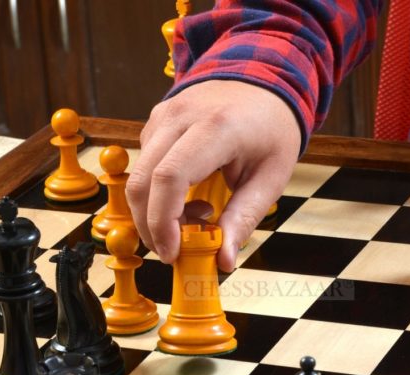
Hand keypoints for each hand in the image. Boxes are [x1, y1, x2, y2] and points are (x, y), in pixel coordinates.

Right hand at [126, 80, 300, 270]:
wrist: (264, 79)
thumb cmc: (271, 129)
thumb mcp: (270, 178)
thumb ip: (244, 218)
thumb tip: (223, 260)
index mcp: (217, 128)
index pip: (170, 178)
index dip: (163, 222)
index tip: (173, 252)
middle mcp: (182, 116)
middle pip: (142, 181)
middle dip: (151, 226)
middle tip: (174, 251)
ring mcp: (164, 115)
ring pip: (137, 175)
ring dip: (154, 210)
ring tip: (195, 216)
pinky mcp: (156, 120)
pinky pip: (144, 164)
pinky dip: (156, 192)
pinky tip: (189, 195)